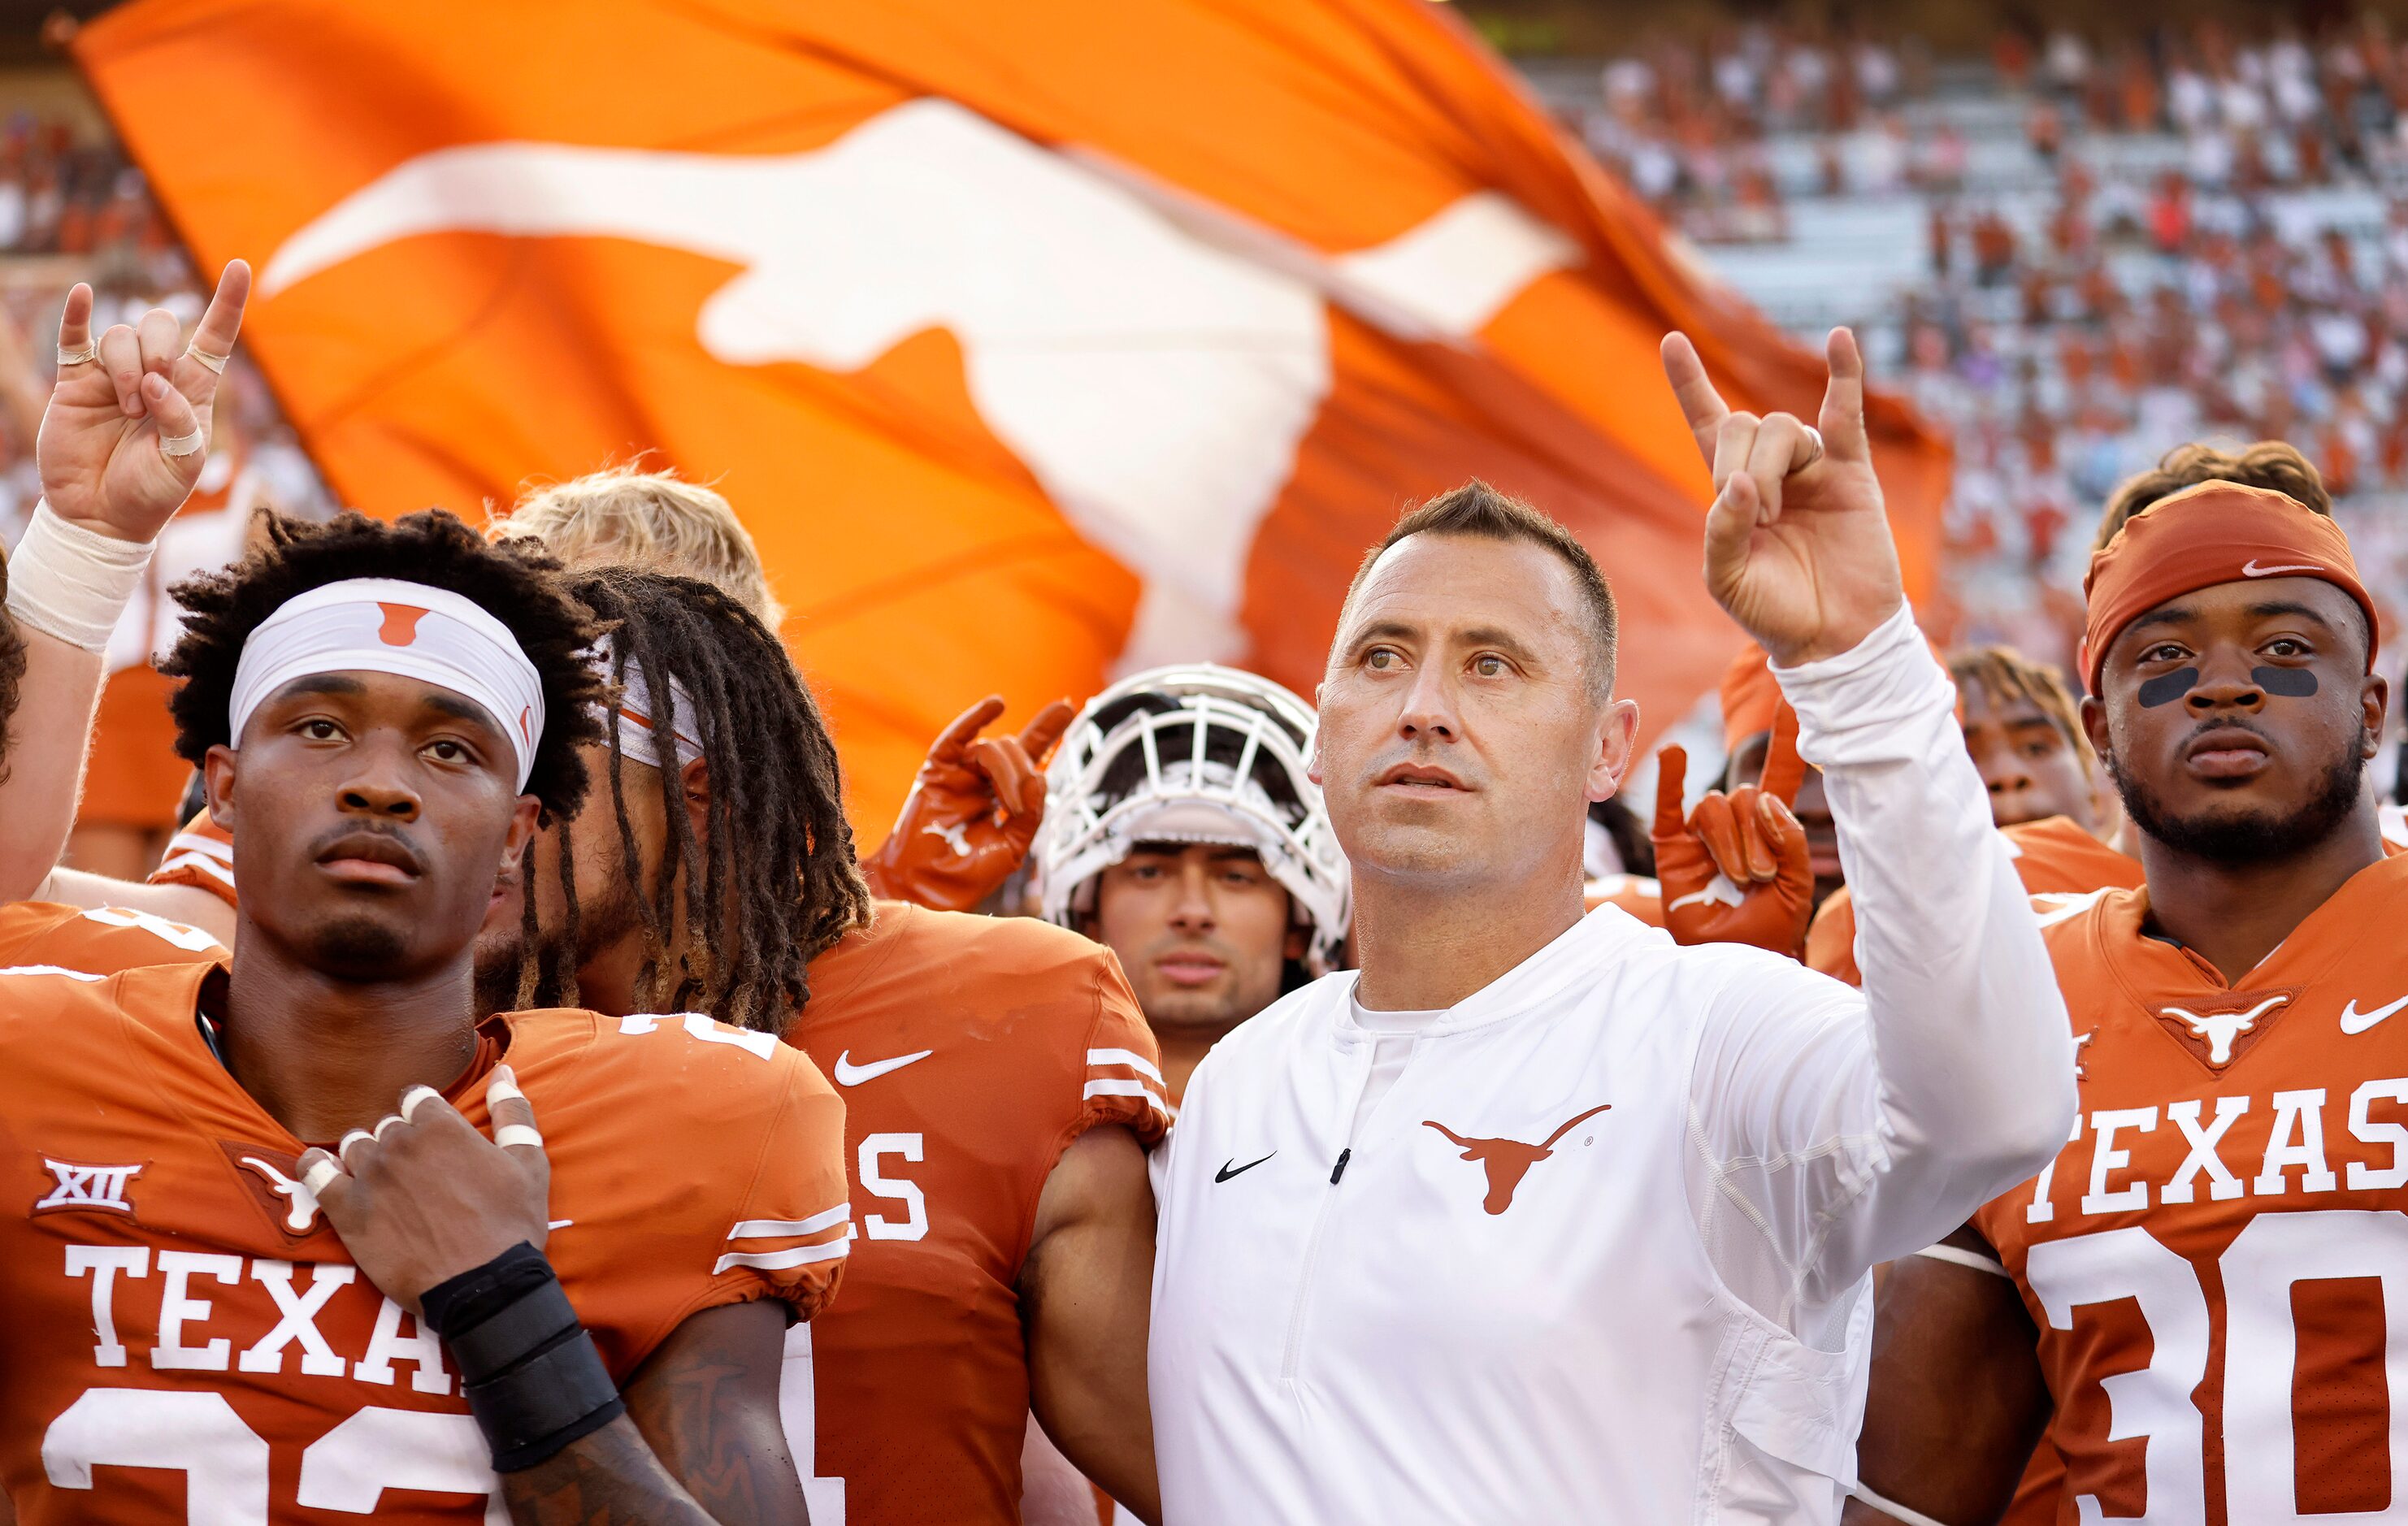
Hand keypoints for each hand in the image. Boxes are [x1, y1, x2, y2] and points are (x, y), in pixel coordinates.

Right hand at [37, 261, 250, 543]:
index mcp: (192, 391)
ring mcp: (114, 374)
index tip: (240, 267)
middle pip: (162, 325)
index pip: (214, 337)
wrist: (101, 515)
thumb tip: (155, 382)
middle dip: (160, 351)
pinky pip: (74, 336)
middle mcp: (155, 374)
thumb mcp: (184, 464)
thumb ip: (180, 421)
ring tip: (126, 409)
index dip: (228, 303)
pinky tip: (83, 296)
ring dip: (126, 368)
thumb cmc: (151, 493)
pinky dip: (77, 314)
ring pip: (121, 334)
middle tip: (151, 397)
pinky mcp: (76, 381)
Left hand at [298, 1066, 549, 1316]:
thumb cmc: (511, 1225)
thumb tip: (504, 1072)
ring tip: (386, 1182)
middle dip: (402, 1141)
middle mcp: (400, 1144)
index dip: (427, 1116)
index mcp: (442, 1128)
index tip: (436, 1139)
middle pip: (388, 1125)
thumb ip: (513, 1111)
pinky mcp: (348, 1213)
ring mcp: (370, 1178)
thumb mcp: (529, 1163)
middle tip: (421, 1174)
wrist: (483, 1288)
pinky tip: (324, 1170)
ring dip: (368, 1156)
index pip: (417, 1098)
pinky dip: (316, 1167)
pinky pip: (315, 1174)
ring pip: (355, 1146)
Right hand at [859, 694, 1074, 911]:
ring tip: (1007, 806)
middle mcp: (983, 779)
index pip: (1030, 755)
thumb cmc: (970, 873)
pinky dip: (974, 719)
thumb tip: (1040, 776)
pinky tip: (997, 705)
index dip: (1048, 731)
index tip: (1069, 707)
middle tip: (1017, 809)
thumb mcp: (1014, 847)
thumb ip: (1030, 815)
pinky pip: (955, 739)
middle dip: (1024, 773)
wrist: (928, 889)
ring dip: (1007, 772)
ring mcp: (959, 773)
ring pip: (992, 749)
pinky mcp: (936, 772)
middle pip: (1014, 750)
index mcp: (1004, 795)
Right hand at [1651, 704, 1812, 955]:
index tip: (1792, 700)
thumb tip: (1760, 796)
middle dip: (1755, 836)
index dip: (1786, 740)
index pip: (1780, 774)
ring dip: (1729, 841)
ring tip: (1736, 878)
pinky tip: (1675, 756)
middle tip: (1758, 876)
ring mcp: (1702, 833)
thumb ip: (1788, 839)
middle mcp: (1736, 823)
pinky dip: (1671, 778)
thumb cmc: (1770, 929)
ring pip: (1715, 806)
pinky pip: (1669, 805)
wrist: (1735, 962)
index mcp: (1771, 828)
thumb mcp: (1797, 885)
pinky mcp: (1671, 846)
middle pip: (1744, 796)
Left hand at [1660, 327, 1902, 665]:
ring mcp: (1812, 467)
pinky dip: (1845, 374)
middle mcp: (1771, 468)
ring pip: (1781, 427)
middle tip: (1752, 517)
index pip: (1707, 422)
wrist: (1831, 637)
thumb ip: (1721, 531)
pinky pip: (1845, 414)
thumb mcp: (1726, 579)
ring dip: (1769, 467)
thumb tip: (1741, 482)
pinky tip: (1840, 338)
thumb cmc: (1773, 611)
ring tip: (1774, 517)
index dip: (1690, 382)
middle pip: (1744, 423)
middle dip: (1736, 464)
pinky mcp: (1850, 472)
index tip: (1672, 341)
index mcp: (1732, 488)